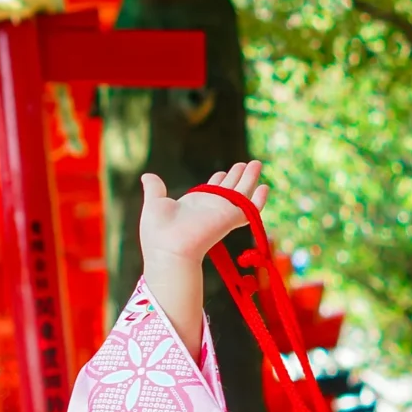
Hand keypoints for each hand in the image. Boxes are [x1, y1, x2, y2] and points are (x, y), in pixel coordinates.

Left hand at [140, 158, 266, 266]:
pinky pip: (251, 208)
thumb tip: (146, 176)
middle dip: (238, 175)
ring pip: (242, 192)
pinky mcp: (231, 218)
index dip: (218, 179)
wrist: (167, 248)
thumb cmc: (158, 231)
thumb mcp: (154, 203)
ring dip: (250, 178)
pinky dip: (259, 199)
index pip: (211, 189)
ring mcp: (222, 212)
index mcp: (194, 204)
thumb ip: (154, 189)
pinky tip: (265, 187)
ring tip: (257, 163)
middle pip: (229, 187)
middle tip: (246, 163)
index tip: (222, 171)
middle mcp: (210, 207)